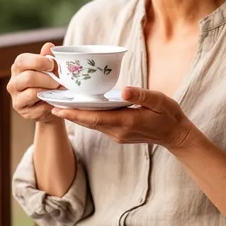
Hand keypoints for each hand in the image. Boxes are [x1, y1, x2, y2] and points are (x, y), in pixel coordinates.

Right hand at [7, 42, 62, 123]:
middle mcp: (13, 83)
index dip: (39, 61)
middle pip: (28, 78)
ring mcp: (16, 98)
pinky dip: (50, 103)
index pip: (22, 61)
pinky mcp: (23, 111)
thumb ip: (48, 57)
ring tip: (59, 91)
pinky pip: (38, 108)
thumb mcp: (50, 68)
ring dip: (50, 91)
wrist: (50, 105)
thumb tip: (48, 45)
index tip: (52, 64)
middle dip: (48, 79)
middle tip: (59, 82)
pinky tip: (54, 101)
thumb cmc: (49, 82)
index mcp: (18, 68)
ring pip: (32, 93)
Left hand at [50, 87, 194, 149]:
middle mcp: (117, 131)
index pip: (94, 118)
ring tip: (59, 104)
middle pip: (87, 122)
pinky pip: (98, 125)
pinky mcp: (118, 133)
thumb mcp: (159, 100)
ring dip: (76, 116)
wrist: (175, 135)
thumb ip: (142, 95)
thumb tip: (125, 90)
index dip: (74, 114)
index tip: (57, 108)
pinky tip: (79, 108)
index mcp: (125, 122)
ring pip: (91, 124)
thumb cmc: (168, 115)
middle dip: (69, 114)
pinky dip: (87, 117)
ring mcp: (117, 134)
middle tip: (50, 103)